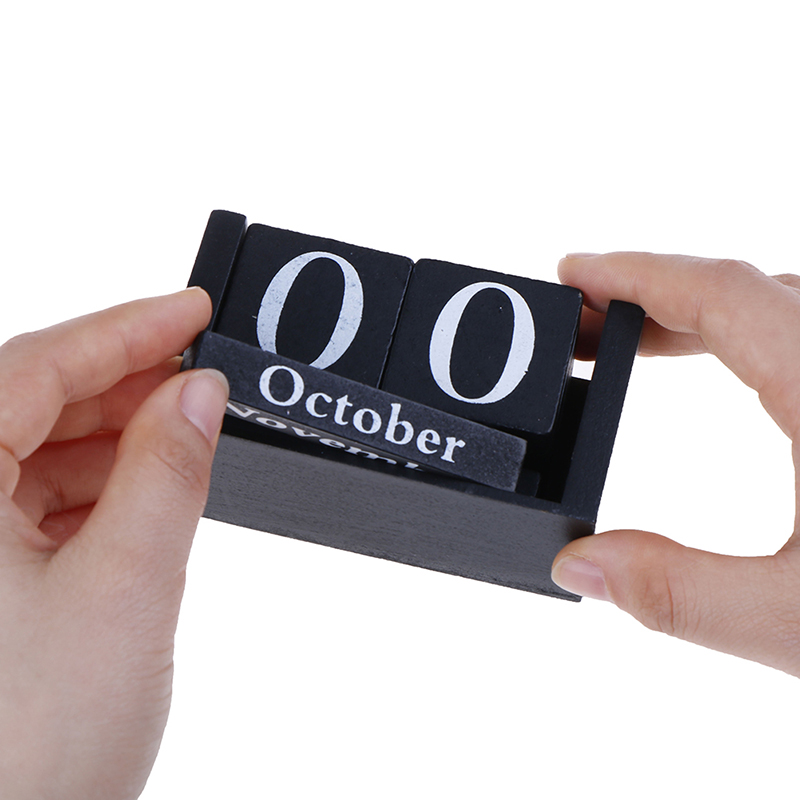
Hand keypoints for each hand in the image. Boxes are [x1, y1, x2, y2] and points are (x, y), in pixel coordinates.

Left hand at [0, 288, 228, 798]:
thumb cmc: (23, 755)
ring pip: (37, 454)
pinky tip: (146, 491)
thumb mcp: (127, 588)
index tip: (192, 310)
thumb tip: (201, 396)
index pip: (36, 366)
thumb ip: (170, 473)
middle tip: (205, 377)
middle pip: (33, 403)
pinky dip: (99, 490)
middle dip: (128, 386)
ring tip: (188, 435)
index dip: (127, 327)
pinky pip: (35, 504)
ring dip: (118, 441)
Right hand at [551, 253, 799, 676]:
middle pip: (748, 289)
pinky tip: (734, 371)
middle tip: (583, 325)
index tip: (575, 270)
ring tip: (636, 346)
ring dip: (703, 316)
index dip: (635, 273)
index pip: (723, 294)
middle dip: (653, 296)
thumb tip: (579, 564)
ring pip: (786, 309)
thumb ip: (679, 594)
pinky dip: (753, 338)